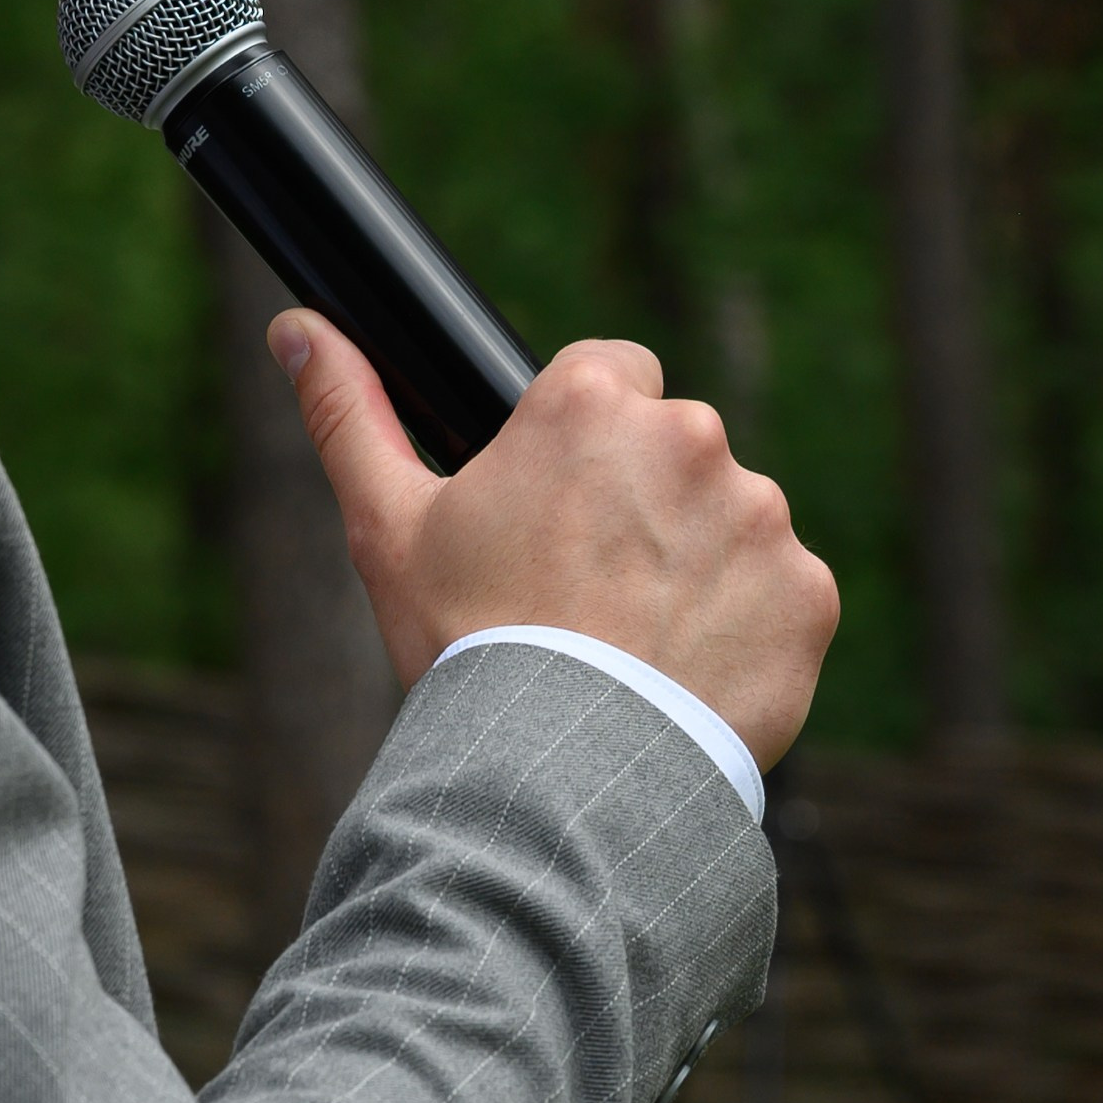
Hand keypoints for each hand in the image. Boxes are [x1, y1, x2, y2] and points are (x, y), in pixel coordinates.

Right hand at [269, 310, 838, 770]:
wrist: (559, 776)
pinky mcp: (807, 591)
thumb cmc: (467, 645)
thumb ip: (349, 411)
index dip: (582, 440)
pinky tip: (687, 673)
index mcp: (592, 402)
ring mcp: (760, 515)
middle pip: (672, 449)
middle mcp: (690, 437)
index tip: (559, 506)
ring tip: (634, 642)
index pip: (611, 373)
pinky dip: (746, 628)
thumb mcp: (388, 526)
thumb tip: (295, 325)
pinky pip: (780, 593)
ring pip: (729, 520)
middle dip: (641, 503)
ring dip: (696, 563)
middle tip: (586, 588)